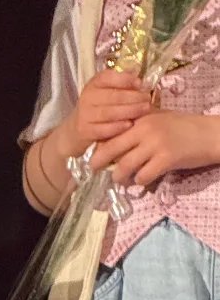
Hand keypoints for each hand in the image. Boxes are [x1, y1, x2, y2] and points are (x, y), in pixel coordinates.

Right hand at [69, 69, 151, 151]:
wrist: (80, 126)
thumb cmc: (101, 106)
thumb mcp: (108, 92)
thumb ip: (122, 85)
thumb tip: (139, 75)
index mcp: (94, 84)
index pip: (107, 77)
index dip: (124, 79)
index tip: (140, 83)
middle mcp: (87, 97)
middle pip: (112, 96)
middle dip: (133, 97)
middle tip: (148, 99)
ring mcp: (85, 114)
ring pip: (109, 112)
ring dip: (129, 111)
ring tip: (145, 109)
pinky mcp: (86, 130)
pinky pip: (103, 129)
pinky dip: (118, 127)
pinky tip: (130, 125)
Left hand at [90, 110, 219, 185]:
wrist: (209, 134)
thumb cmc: (183, 126)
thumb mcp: (157, 118)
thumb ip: (138, 124)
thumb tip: (116, 136)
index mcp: (140, 118)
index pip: (112, 130)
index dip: (100, 142)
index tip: (92, 150)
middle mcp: (144, 129)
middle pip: (112, 147)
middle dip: (99, 160)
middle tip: (92, 168)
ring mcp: (155, 145)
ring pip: (126, 165)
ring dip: (119, 176)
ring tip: (118, 179)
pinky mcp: (166, 159)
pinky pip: (144, 175)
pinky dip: (140, 181)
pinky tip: (140, 181)